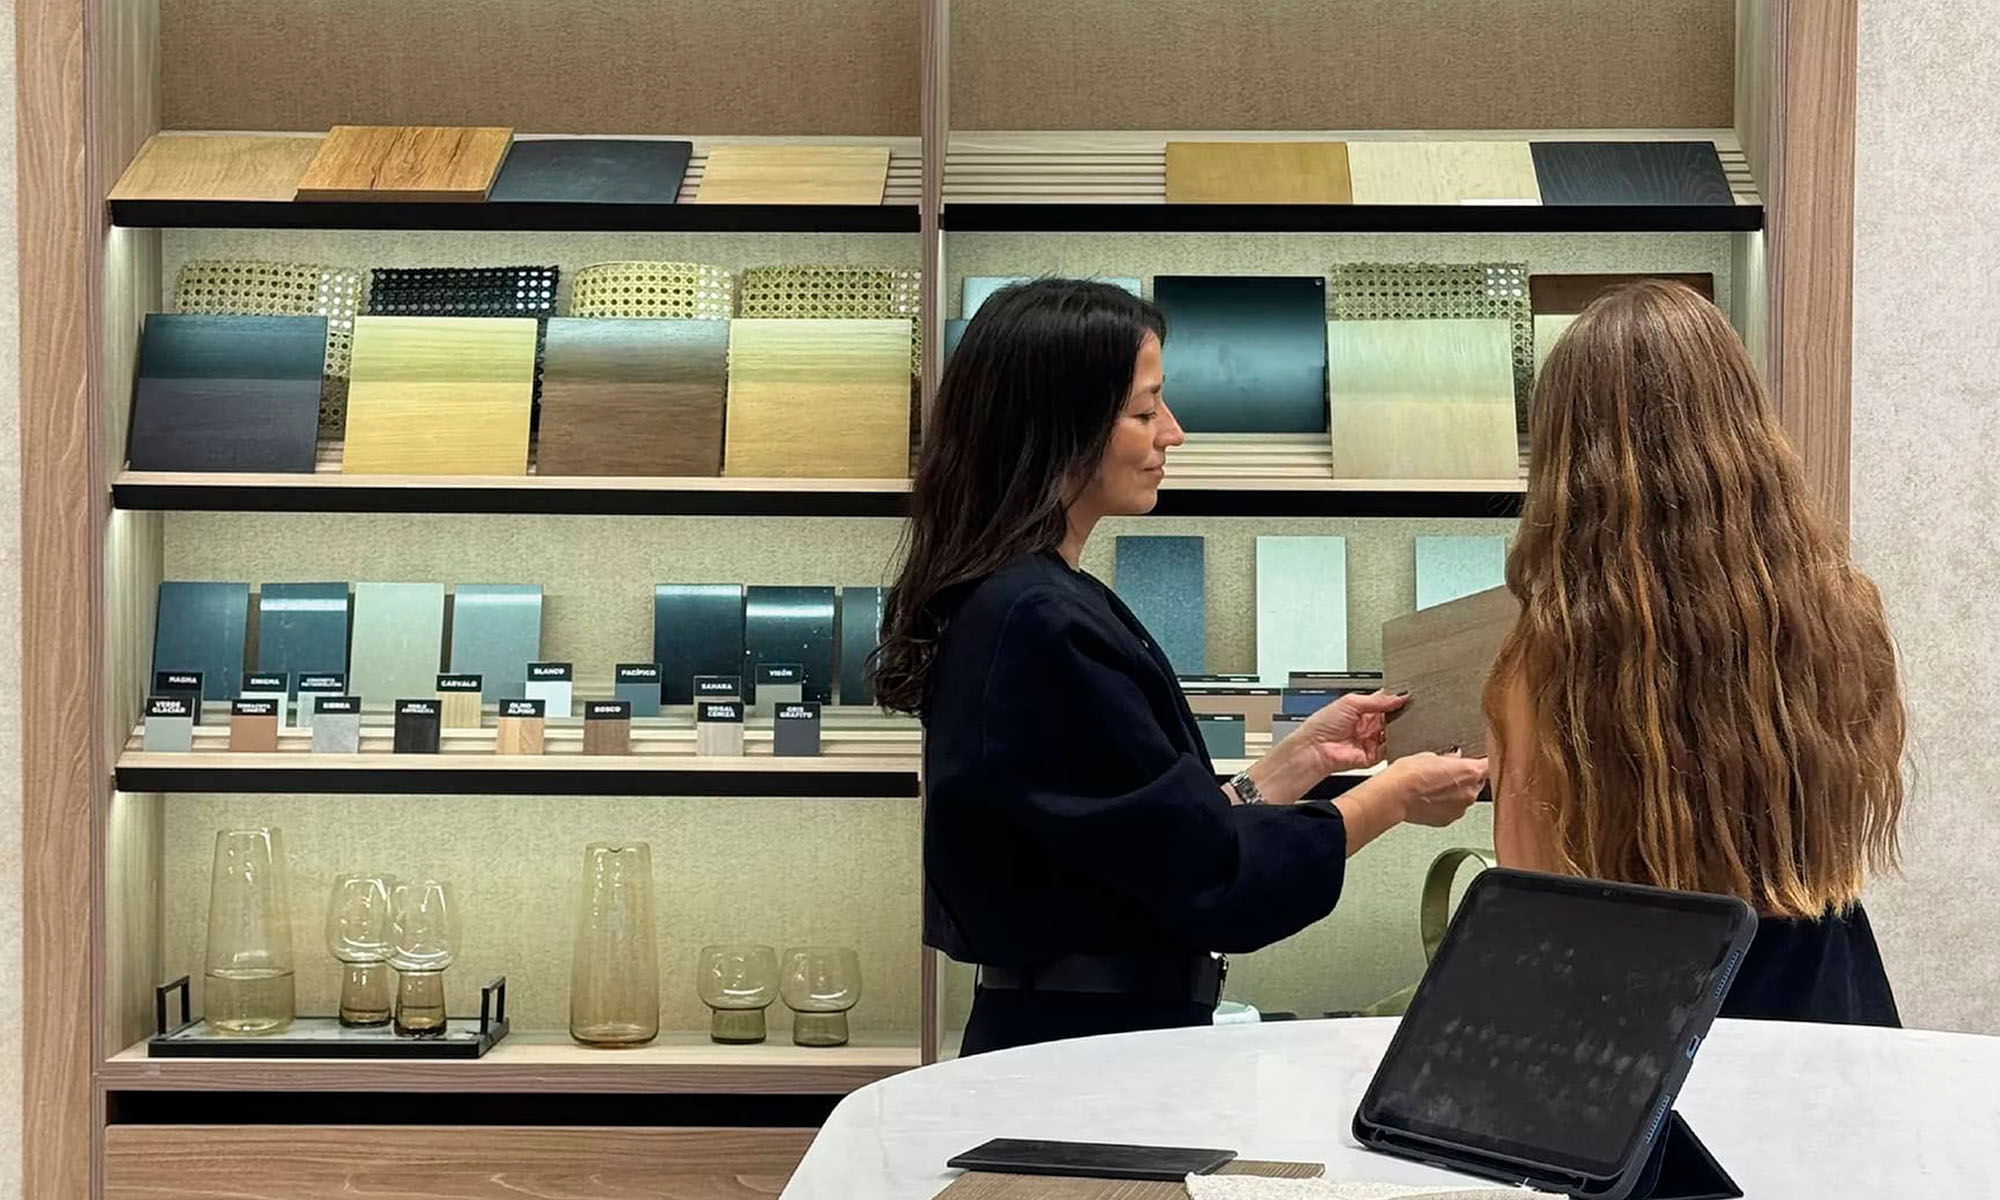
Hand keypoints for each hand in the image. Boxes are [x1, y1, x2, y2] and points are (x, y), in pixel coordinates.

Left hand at [1291, 690, 1407, 772]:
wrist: (1315, 749)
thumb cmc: (1322, 724)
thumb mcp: (1351, 703)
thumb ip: (1377, 700)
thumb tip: (1398, 696)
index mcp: (1361, 709)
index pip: (1384, 700)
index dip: (1396, 697)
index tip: (1409, 693)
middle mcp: (1368, 724)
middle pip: (1392, 716)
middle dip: (1401, 711)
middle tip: (1412, 706)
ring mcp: (1371, 740)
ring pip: (1395, 732)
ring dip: (1401, 727)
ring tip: (1408, 719)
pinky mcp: (1374, 755)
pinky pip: (1391, 748)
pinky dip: (1398, 743)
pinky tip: (1402, 735)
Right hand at [1378, 751, 1487, 826]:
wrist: (1394, 796)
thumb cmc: (1409, 774)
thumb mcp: (1430, 756)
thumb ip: (1449, 759)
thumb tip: (1454, 759)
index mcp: (1470, 772)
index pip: (1489, 765)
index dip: (1483, 762)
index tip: (1479, 760)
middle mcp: (1470, 792)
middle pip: (1478, 783)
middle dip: (1466, 778)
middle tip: (1447, 773)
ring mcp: (1460, 809)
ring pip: (1465, 798)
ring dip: (1455, 793)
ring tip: (1434, 787)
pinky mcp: (1448, 820)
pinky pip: (1453, 810)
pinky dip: (1446, 805)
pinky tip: (1430, 798)